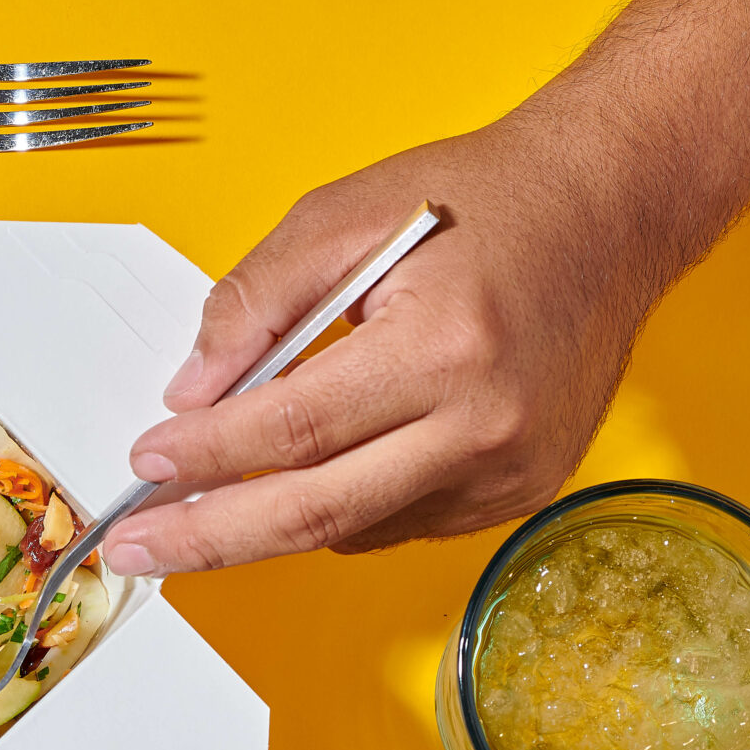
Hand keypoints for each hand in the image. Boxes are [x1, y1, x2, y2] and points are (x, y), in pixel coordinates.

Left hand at [103, 115, 665, 574]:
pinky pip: (396, 524)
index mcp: (443, 349)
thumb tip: (189, 394)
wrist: (613, 208)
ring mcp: (507, 471)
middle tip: (135, 549)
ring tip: (198, 513)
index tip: (143, 464)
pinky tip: (308, 478)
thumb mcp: (347, 214)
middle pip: (315, 513)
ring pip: (350, 530)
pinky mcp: (516, 494)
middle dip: (209, 537)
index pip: (291, 430)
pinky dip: (338, 508)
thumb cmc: (485, 201)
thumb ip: (255, 302)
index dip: (205, 456)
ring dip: (267, 525)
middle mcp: (483, 425)